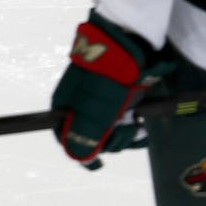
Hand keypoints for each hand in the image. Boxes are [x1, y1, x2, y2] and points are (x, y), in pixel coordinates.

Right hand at [51, 12, 169, 168]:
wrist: (126, 41)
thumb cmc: (106, 78)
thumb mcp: (94, 111)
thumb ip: (85, 137)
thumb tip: (80, 158)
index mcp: (65, 107)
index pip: (67, 138)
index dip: (82, 153)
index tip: (98, 164)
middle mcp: (79, 105)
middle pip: (90, 137)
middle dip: (111, 142)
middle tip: (127, 132)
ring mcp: (98, 99)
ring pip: (108, 129)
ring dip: (124, 134)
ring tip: (137, 126)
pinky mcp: (116, 94)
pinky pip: (121, 118)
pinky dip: (131, 124)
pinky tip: (140, 122)